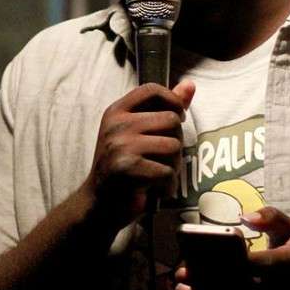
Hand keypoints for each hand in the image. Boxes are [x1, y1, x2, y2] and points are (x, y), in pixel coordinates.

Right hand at [85, 80, 194, 228]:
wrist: (99, 205)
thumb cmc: (123, 166)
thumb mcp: (138, 132)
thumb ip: (164, 108)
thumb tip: (190, 84)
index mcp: (116, 111)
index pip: (151, 90)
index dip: (172, 100)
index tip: (176, 117)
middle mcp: (116, 125)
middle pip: (171, 120)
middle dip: (176, 142)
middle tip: (162, 158)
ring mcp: (120, 145)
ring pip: (173, 146)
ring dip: (174, 165)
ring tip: (158, 174)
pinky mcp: (127, 168)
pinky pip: (168, 171)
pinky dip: (167, 184)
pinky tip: (155, 189)